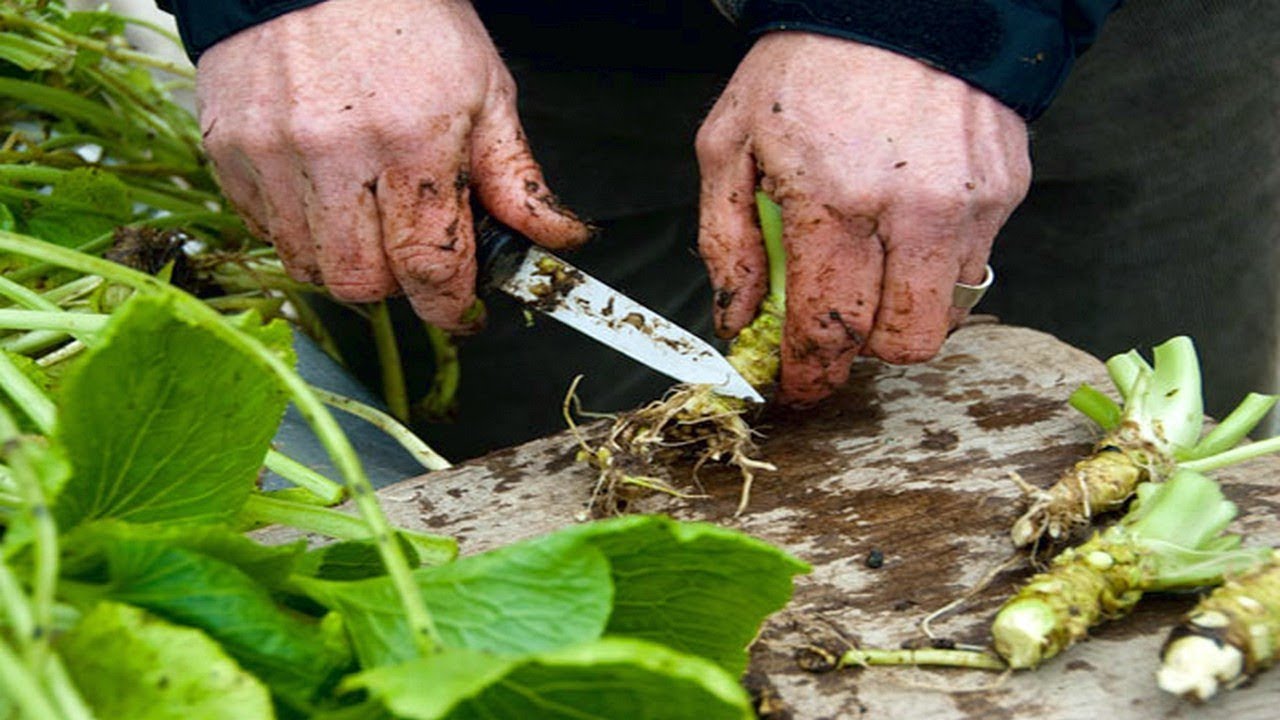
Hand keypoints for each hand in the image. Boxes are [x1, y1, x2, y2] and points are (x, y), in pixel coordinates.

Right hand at [196, 0, 589, 330]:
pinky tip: (324, 191)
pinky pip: (263, 229)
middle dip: (397, 286)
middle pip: (361, 282)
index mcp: (412, 141)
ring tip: (368, 218)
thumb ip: (515, 179)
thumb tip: (558, 242)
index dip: (449, 306)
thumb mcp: (485, 91)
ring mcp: (272, 153)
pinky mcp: (228, 150)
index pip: (428, 265)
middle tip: (414, 254)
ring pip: (308, 265)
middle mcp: (334, 154)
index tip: (461, 311)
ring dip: (346, 262)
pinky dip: (299, 230)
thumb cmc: (410, 19)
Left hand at [696, 33, 1030, 402]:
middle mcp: (913, 211)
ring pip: (947, 317)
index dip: (810, 375)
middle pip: (902, 343)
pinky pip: (974, 267)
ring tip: (870, 272)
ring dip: (902, 315)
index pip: (829, 327)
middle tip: (833, 326)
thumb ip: (725, 239)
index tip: (798, 389)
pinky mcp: (1005, 190)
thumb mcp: (729, 141)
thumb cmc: (805, 66)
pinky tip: (905, 229)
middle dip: (861, 352)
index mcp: (835, 201)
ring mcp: (969, 203)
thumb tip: (738, 319)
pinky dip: (935, 270)